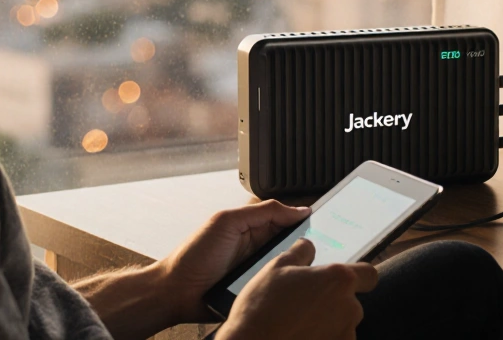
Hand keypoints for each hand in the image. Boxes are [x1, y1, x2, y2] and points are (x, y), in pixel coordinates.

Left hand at [155, 200, 311, 323]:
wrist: (176, 292)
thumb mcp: (227, 222)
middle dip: (306, 248)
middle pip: (292, 246)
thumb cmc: (194, 255)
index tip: (327, 223)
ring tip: (308, 269)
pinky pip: (278, 288)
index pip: (287, 220)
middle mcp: (258, 250)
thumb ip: (261, 212)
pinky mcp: (256, 293)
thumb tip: (297, 209)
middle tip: (323, 249)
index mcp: (252, 228)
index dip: (305, 221)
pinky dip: (285, 288)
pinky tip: (292, 288)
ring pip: (288, 269)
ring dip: (296, 270)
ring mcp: (258, 272)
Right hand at [216, 238, 378, 339]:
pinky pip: (336, 339)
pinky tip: (301, 334)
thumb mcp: (277, 267)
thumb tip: (308, 246)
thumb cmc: (264, 305)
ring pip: (344, 323)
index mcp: (338, 279)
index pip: (369, 274)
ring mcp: (346, 333)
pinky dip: (324, 337)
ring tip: (300, 321)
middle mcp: (349, 307)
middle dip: (334, 301)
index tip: (341, 281)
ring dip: (329, 322)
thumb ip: (300, 252)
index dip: (358, 277)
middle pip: (352, 301)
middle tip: (306, 302)